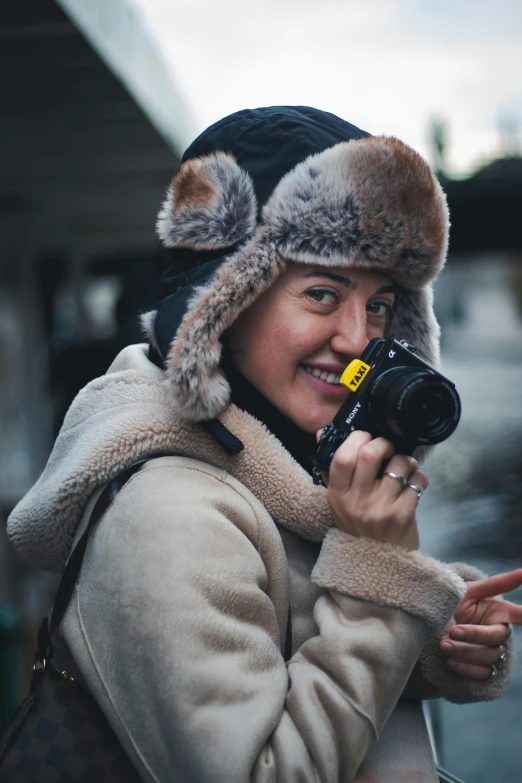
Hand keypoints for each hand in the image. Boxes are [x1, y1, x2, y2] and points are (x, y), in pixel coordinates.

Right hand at [319, 430, 427, 550]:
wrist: (377, 567)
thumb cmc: (359, 527)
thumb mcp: (339, 501)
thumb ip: (331, 468)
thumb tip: (320, 433)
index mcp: (337, 495)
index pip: (341, 458)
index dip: (356, 439)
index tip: (365, 437)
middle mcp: (356, 502)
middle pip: (369, 455)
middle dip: (383, 443)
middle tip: (388, 447)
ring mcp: (380, 510)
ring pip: (398, 465)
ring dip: (406, 460)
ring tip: (404, 466)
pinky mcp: (402, 516)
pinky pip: (416, 483)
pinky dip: (419, 477)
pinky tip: (414, 483)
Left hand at [439, 569, 521, 680]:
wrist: (431, 625)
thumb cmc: (454, 603)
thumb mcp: (469, 591)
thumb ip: (496, 584)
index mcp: (499, 613)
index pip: (520, 615)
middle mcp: (498, 633)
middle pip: (497, 637)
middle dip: (474, 634)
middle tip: (452, 630)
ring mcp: (491, 652)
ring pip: (489, 657)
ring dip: (465, 652)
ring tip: (443, 645)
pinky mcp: (481, 670)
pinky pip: (481, 674)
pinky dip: (465, 669)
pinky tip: (449, 661)